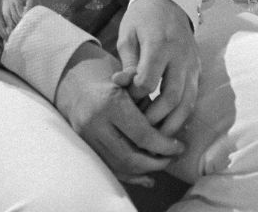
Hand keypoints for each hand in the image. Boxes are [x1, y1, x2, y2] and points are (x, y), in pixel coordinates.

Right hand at [53, 42, 184, 185]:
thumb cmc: (113, 82)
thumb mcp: (132, 81)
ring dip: (145, 170)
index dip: (164, 145)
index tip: (180, 146)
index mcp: (110, 103)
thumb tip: (173, 121)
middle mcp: (96, 123)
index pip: (142, 134)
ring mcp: (88, 138)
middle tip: (173, 158)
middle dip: (156, 162)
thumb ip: (152, 101)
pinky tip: (148, 176)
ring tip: (163, 164)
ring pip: (120, 166)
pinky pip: (110, 169)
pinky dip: (131, 176)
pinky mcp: (86, 148)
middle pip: (130, 156)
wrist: (78, 87)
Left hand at [115, 0, 201, 138]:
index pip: (149, 81)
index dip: (136, 96)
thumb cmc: (142, 18)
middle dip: (155, 118)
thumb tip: (121, 86)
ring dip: (173, 123)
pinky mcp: (198, 69)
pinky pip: (193, 97)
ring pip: (188, 102)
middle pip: (172, 97)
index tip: (126, 101)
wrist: (169, 0)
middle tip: (141, 131)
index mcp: (160, 45)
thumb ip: (128, 63)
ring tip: (157, 138)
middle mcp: (181, 56)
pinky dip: (182, 114)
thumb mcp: (128, 35)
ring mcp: (193, 64)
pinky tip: (169, 125)